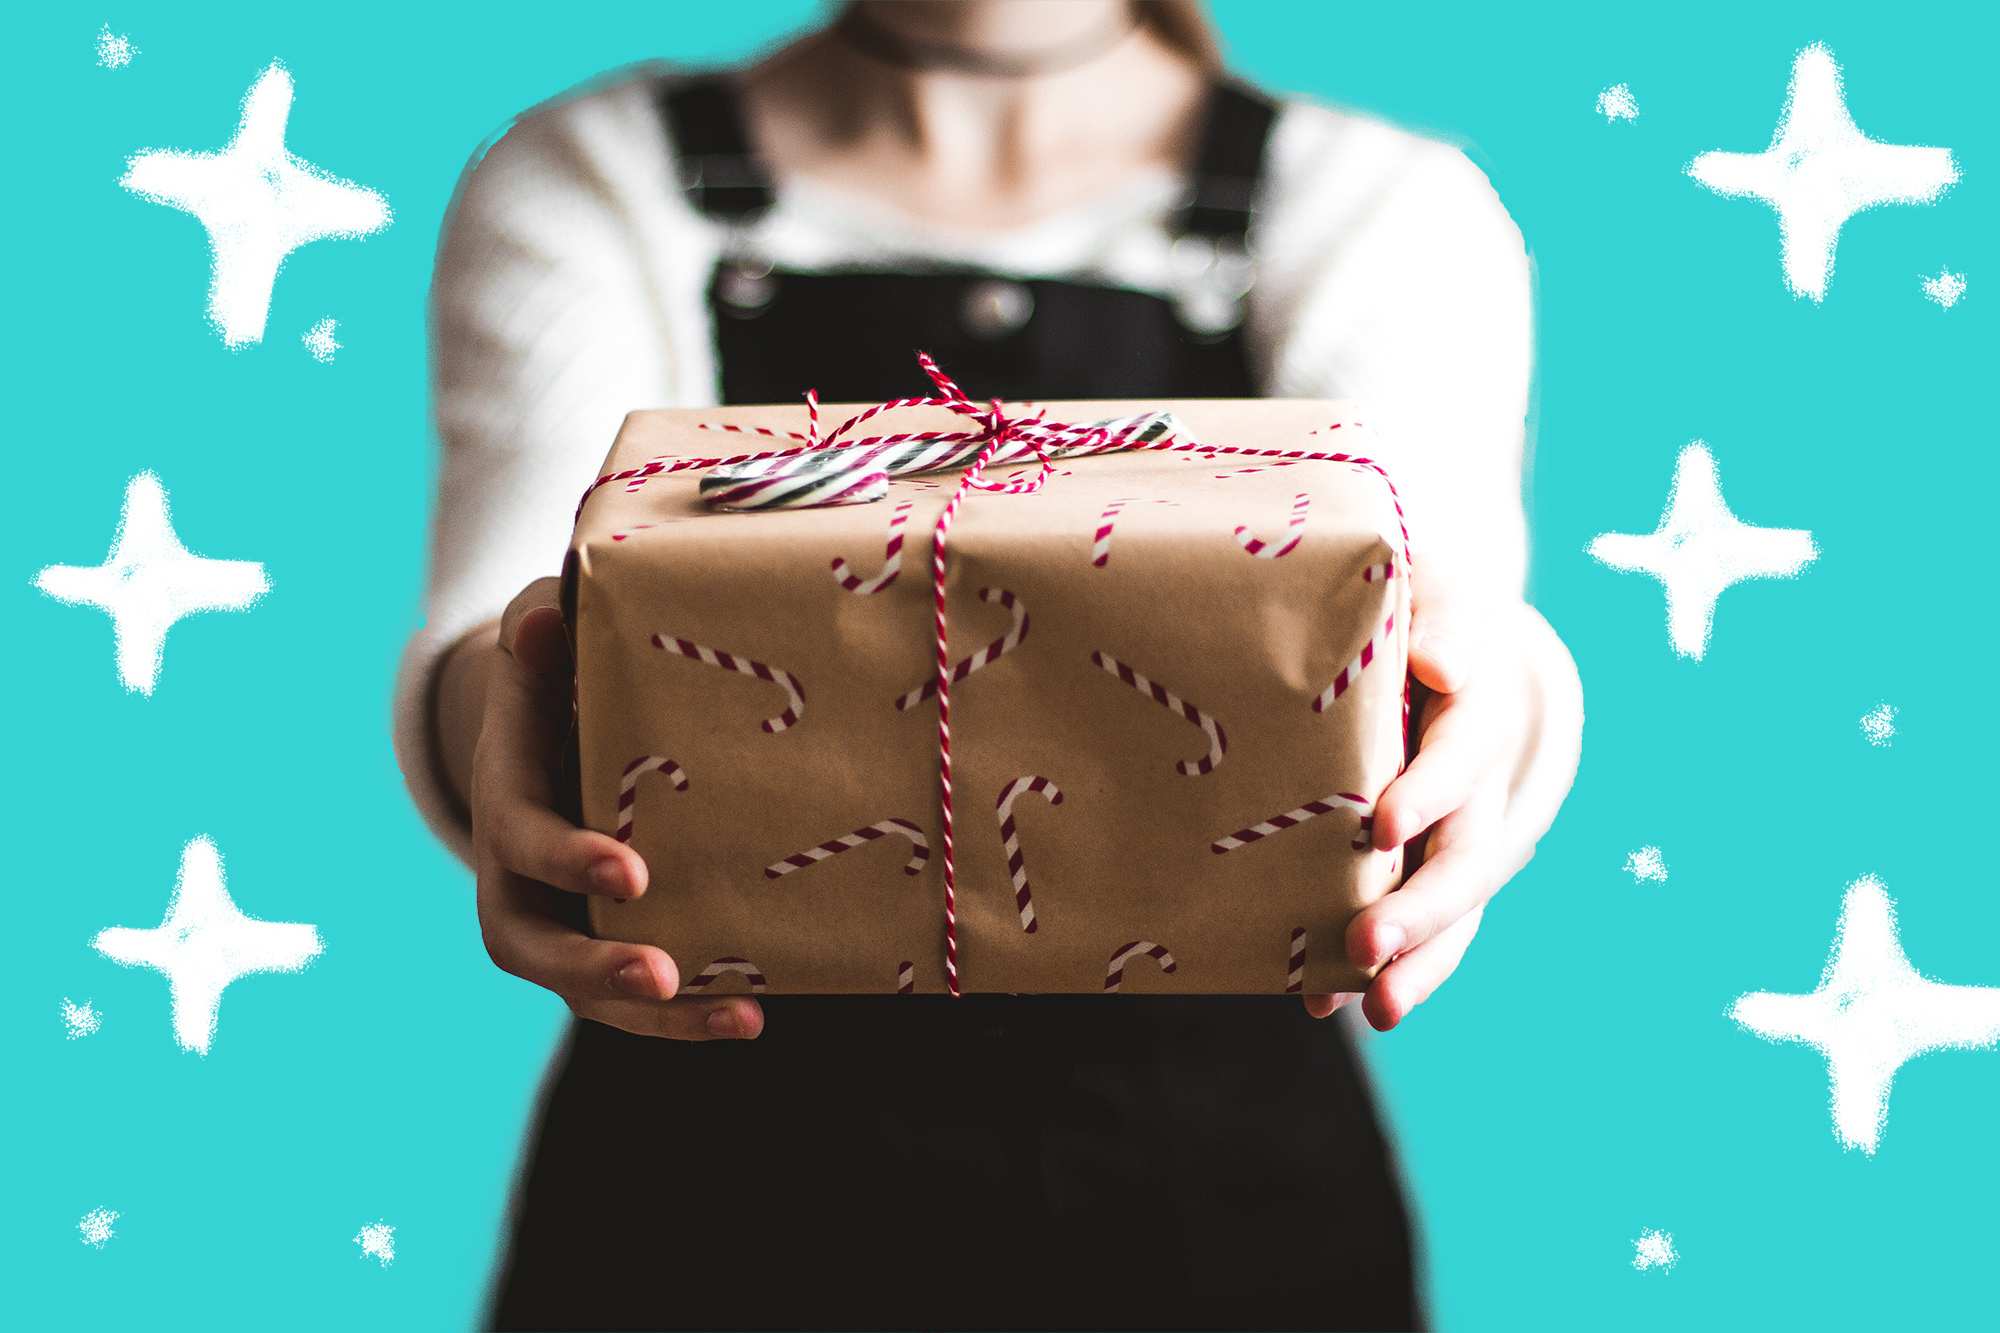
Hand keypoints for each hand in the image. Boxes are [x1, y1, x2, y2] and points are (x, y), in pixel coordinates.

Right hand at [470, 577, 763, 1039]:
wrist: (551, 723)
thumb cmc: (557, 673)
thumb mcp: (545, 640)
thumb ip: (543, 630)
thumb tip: (545, 622)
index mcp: (507, 799)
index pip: (522, 840)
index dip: (569, 859)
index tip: (632, 871)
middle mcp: (518, 877)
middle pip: (533, 946)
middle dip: (595, 966)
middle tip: (661, 974)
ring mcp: (559, 918)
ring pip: (585, 990)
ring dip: (657, 1017)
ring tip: (740, 1017)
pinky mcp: (602, 941)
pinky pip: (634, 996)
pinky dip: (688, 1015)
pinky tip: (754, 1013)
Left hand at [1305, 599, 1580, 1030]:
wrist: (1446, 646)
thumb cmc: (1422, 610)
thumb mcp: (1436, 591)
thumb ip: (1441, 620)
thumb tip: (1442, 666)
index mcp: (1480, 714)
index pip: (1461, 756)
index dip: (1429, 791)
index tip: (1383, 824)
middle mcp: (1482, 788)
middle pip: (1465, 856)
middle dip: (1421, 908)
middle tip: (1365, 946)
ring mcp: (1461, 836)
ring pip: (1454, 910)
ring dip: (1417, 963)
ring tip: (1377, 1010)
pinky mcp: (1429, 866)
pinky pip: (1422, 928)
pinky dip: (1385, 968)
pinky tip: (1327, 1004)